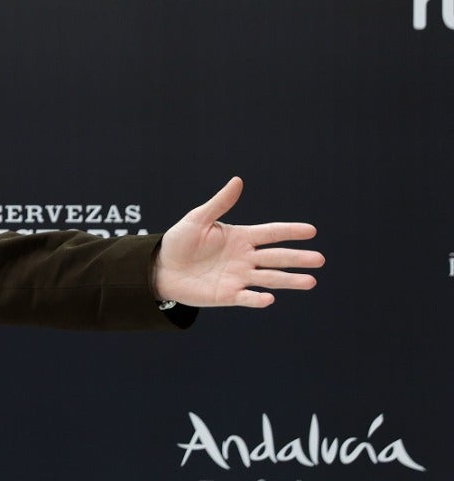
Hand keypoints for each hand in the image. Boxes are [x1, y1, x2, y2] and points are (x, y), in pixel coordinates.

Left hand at [155, 177, 323, 307]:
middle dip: (298, 258)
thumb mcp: (198, 219)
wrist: (160, 268)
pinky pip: (246, 297)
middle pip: (277, 257)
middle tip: (320, 260)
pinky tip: (269, 299)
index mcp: (241, 237)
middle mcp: (245, 258)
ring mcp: (238, 277)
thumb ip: (219, 203)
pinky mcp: (227, 295)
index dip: (290, 231)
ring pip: (269, 278)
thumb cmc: (179, 241)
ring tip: (310, 282)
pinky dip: (257, 299)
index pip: (271, 233)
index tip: (311, 231)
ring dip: (289, 280)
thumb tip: (238, 181)